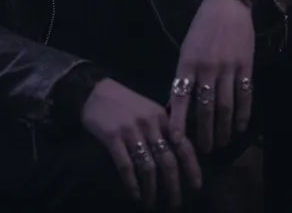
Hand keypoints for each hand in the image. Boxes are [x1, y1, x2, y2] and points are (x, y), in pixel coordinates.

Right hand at [80, 78, 202, 208]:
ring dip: (151, 189)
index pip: (183, 145)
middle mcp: (149, 123)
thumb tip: (180, 152)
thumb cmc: (124, 102)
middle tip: (175, 203)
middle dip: (173, 185)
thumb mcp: (149, 109)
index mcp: (161, 117)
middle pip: (167, 160)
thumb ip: (163, 128)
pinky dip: (132, 183)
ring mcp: (130, 130)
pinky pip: (126, 166)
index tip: (196, 186)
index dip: (192, 167)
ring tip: (151, 203)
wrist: (94, 91)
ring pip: (147, 166)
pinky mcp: (112, 137)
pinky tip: (135, 194)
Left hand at [168, 0, 255, 154]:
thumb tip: (174, 107)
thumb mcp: (186, 50)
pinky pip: (245, 95)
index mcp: (186, 63)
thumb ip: (183, 78)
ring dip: (224, 128)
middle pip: (205, 108)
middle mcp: (206, 67)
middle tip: (204, 150)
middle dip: (204, 133)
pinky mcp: (246, 65)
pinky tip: (241, 127)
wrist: (227, 5)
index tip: (176, 142)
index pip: (180, 98)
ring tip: (222, 143)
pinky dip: (243, 114)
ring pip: (225, 105)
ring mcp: (228, 67)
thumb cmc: (201, 30)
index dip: (178, 122)